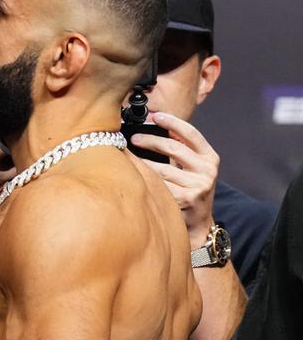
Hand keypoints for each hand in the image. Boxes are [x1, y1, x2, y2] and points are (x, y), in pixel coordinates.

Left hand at [133, 112, 218, 244]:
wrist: (198, 224)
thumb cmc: (190, 191)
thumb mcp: (193, 169)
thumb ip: (181, 151)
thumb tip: (154, 126)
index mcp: (210, 158)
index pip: (191, 134)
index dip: (172, 122)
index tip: (155, 116)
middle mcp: (208, 169)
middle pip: (173, 148)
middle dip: (150, 141)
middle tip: (133, 139)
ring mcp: (199, 184)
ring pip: (162, 168)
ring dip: (142, 162)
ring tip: (127, 156)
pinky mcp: (187, 198)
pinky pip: (159, 185)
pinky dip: (144, 180)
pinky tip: (134, 177)